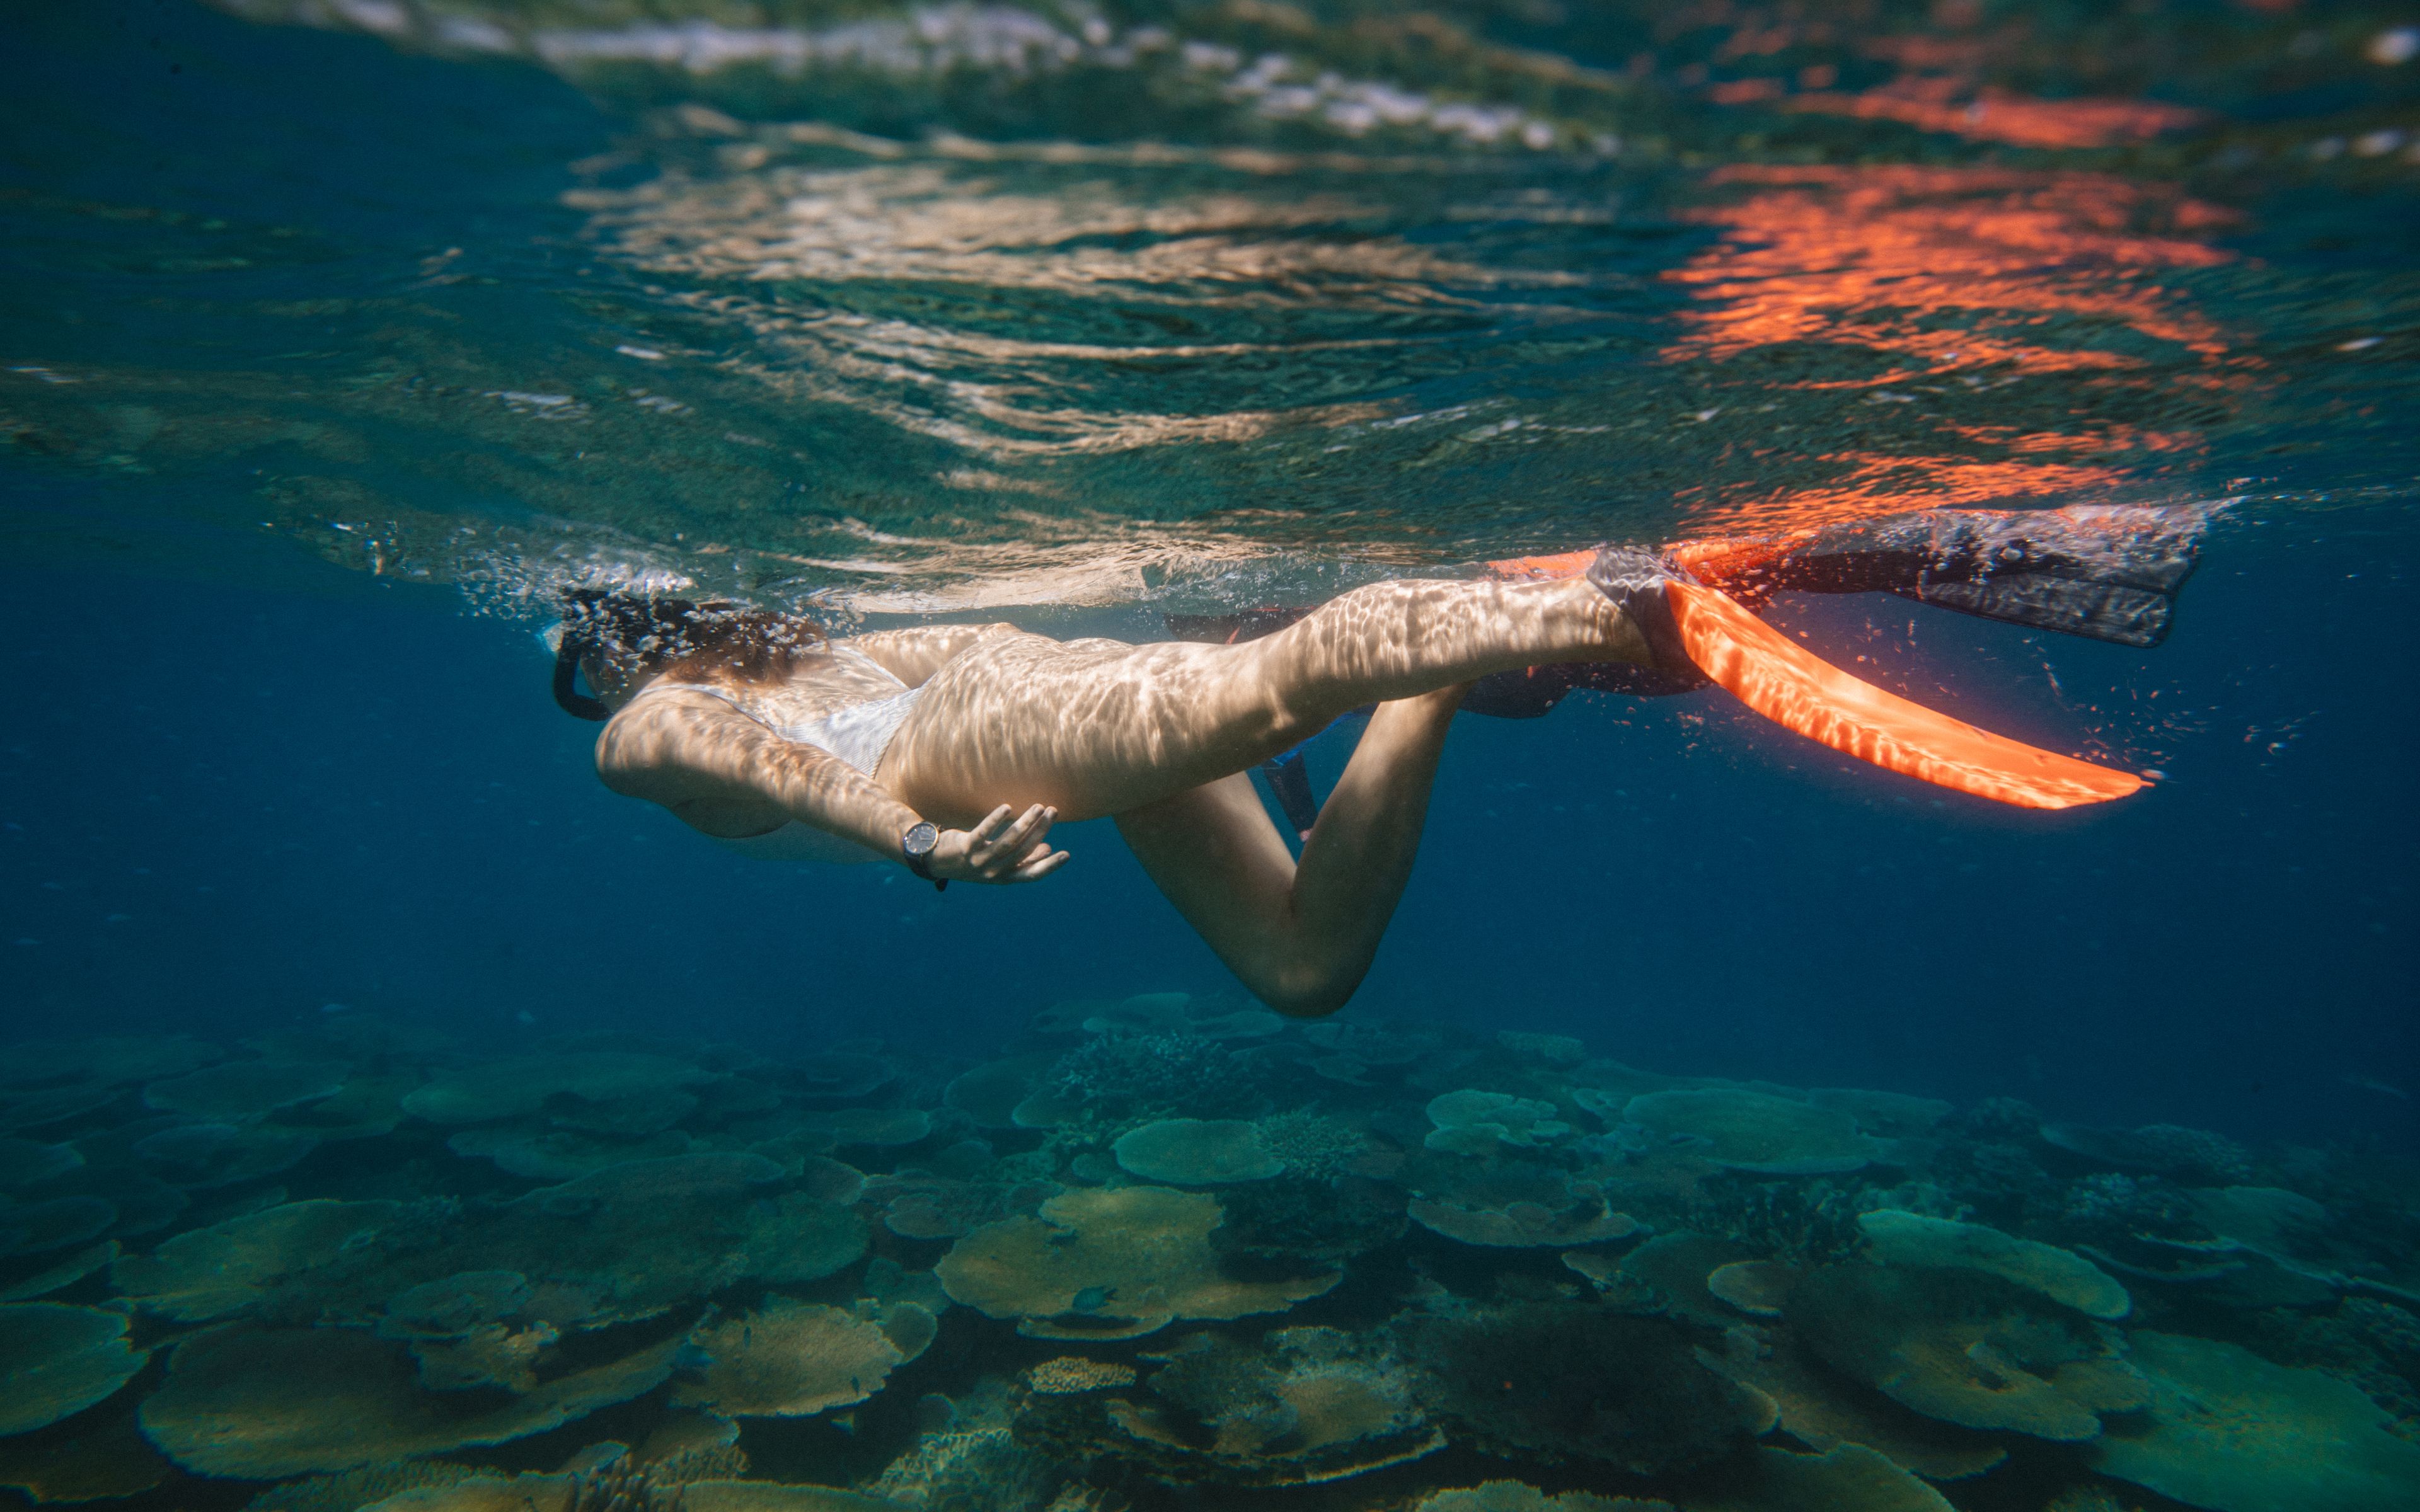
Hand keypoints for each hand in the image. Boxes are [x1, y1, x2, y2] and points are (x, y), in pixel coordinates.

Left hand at [932, 803, 1067, 883]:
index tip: (1067, 854)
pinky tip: (1008, 808)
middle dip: (1040, 831)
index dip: (1049, 866)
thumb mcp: (997, 864)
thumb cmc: (971, 860)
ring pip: (1008, 842)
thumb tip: (1046, 847)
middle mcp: (993, 872)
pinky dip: (996, 820)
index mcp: (1004, 877)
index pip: (1031, 874)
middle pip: (1023, 851)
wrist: (935, 862)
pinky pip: (983, 833)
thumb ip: (1021, 858)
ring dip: (1025, 823)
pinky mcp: (965, 847)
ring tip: (1038, 807)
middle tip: (1053, 812)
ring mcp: (978, 861)